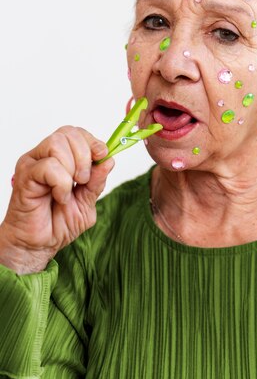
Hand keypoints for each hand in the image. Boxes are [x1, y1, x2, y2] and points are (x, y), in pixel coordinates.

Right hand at [0, 126, 113, 273]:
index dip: (92, 141)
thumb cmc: (58, 223)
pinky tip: (59, 197)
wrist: (39, 245)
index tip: (102, 155)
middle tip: (83, 180)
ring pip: (57, 143)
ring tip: (70, 189)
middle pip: (69, 133)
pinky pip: (49, 166)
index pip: (76, 133)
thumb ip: (97, 181)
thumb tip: (109, 160)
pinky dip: (61, 183)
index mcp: (60, 158)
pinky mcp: (25, 175)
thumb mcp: (87, 201)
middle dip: (85, 155)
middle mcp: (45, 155)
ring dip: (72, 168)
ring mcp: (33, 163)